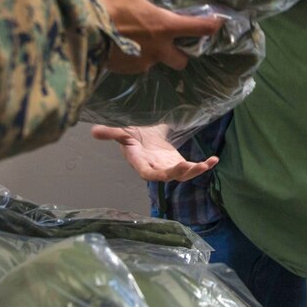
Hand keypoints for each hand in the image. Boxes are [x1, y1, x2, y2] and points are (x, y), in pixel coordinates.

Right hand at [89, 0, 222, 72]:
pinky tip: (120, 45)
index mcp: (165, 27)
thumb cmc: (110, 4)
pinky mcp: (124, 70)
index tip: (219, 23)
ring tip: (137, 41)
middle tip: (171, 42)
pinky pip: (135, 64)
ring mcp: (141, 63)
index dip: (212, 25)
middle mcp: (159, 50)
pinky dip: (132, 55)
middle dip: (180, 54)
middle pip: (181, 60)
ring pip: (155, 62)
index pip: (199, 28)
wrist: (82, 31)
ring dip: (152, 54)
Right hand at [90, 124, 218, 181]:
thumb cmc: (131, 131)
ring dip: (194, 171)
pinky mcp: (178, 163)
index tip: (167, 170)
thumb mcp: (122, 130)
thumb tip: (93, 131)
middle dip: (179, 173)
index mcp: (140, 163)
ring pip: (182, 175)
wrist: (143, 132)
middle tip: (189, 166)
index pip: (147, 173)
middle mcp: (155, 169)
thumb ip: (110, 133)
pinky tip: (214, 159)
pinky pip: (191, 168)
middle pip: (167, 176)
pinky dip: (203, 165)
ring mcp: (168, 167)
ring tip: (206, 163)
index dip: (156, 174)